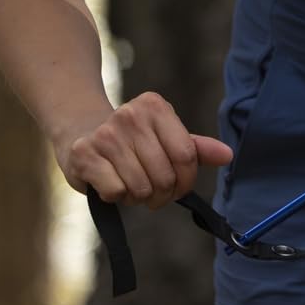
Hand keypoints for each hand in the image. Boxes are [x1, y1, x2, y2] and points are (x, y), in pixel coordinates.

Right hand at [55, 91, 232, 209]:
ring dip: (138, 197)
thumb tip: (227, 155)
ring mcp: (105, 134)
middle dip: (162, 195)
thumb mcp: (163, 137)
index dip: (186, 181)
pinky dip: (116, 197)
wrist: (77, 130)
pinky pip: (117, 192)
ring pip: (141, 187)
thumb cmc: (130, 140)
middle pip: (165, 175)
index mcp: (155, 106)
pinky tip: (109, 183)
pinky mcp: (83, 154)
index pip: (187, 156)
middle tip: (152, 193)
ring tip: (129, 185)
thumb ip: (194, 148)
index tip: (178, 189)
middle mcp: (130, 115)